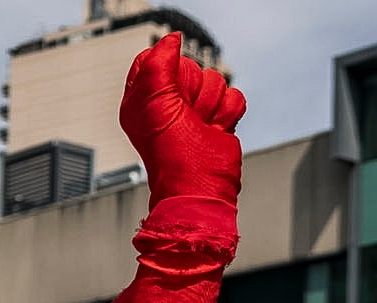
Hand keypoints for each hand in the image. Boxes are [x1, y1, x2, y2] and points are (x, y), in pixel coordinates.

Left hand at [120, 32, 246, 205]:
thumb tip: (172, 40)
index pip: (156, 60)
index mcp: (143, 99)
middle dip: (194, 92)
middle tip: (186, 117)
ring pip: (215, 80)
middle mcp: (167, 102)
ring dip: (211, 106)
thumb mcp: (156, 105)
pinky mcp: (217, 117)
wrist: (202, 187)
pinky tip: (215, 131)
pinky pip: (233, 95)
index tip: (169, 94)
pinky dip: (228, 114)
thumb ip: (158, 66)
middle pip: (191, 67)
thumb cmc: (173, 156)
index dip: (168, 72)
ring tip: (200, 127)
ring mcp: (194, 110)